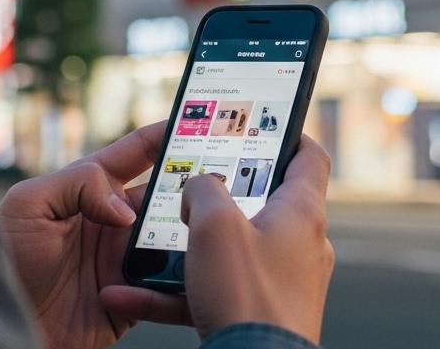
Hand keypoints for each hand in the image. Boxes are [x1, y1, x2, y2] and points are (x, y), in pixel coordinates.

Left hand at [0, 122, 190, 348]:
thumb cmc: (2, 258)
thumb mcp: (29, 203)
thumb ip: (78, 184)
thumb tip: (124, 208)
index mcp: (90, 188)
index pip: (135, 153)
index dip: (165, 135)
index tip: (196, 120)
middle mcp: (112, 220)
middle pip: (164, 194)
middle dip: (192, 183)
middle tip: (220, 178)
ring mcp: (121, 259)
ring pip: (172, 238)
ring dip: (191, 231)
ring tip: (212, 226)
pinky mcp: (129, 299)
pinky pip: (165, 288)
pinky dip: (181, 280)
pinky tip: (190, 272)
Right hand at [101, 136, 333, 344]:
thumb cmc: (246, 297)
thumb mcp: (214, 224)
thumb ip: (203, 189)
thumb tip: (199, 186)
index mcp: (300, 211)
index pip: (308, 156)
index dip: (287, 133)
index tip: (260, 124)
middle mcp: (300, 244)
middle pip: (263, 201)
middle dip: (221, 193)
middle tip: (190, 182)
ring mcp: (282, 282)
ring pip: (231, 250)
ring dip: (189, 246)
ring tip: (151, 240)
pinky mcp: (261, 315)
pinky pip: (215, 290)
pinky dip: (176, 291)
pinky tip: (131, 295)